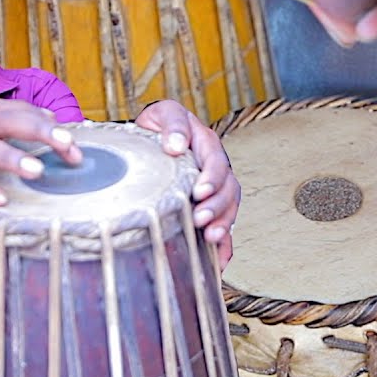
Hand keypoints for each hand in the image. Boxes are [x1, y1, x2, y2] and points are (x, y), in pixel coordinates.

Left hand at [136, 100, 239, 267]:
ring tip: (210, 238)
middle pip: (229, 189)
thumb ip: (172, 124)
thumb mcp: (163, 113)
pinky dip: (223, 247)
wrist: (146, 141)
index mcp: (206, 145)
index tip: (200, 191)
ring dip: (223, 224)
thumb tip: (175, 145)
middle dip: (218, 206)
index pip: (216, 161)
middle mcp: (215, 169)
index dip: (212, 178)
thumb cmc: (155, 128)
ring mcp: (214, 190)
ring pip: (230, 209)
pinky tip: (218, 263)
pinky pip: (223, 228)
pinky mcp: (208, 208)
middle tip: (202, 219)